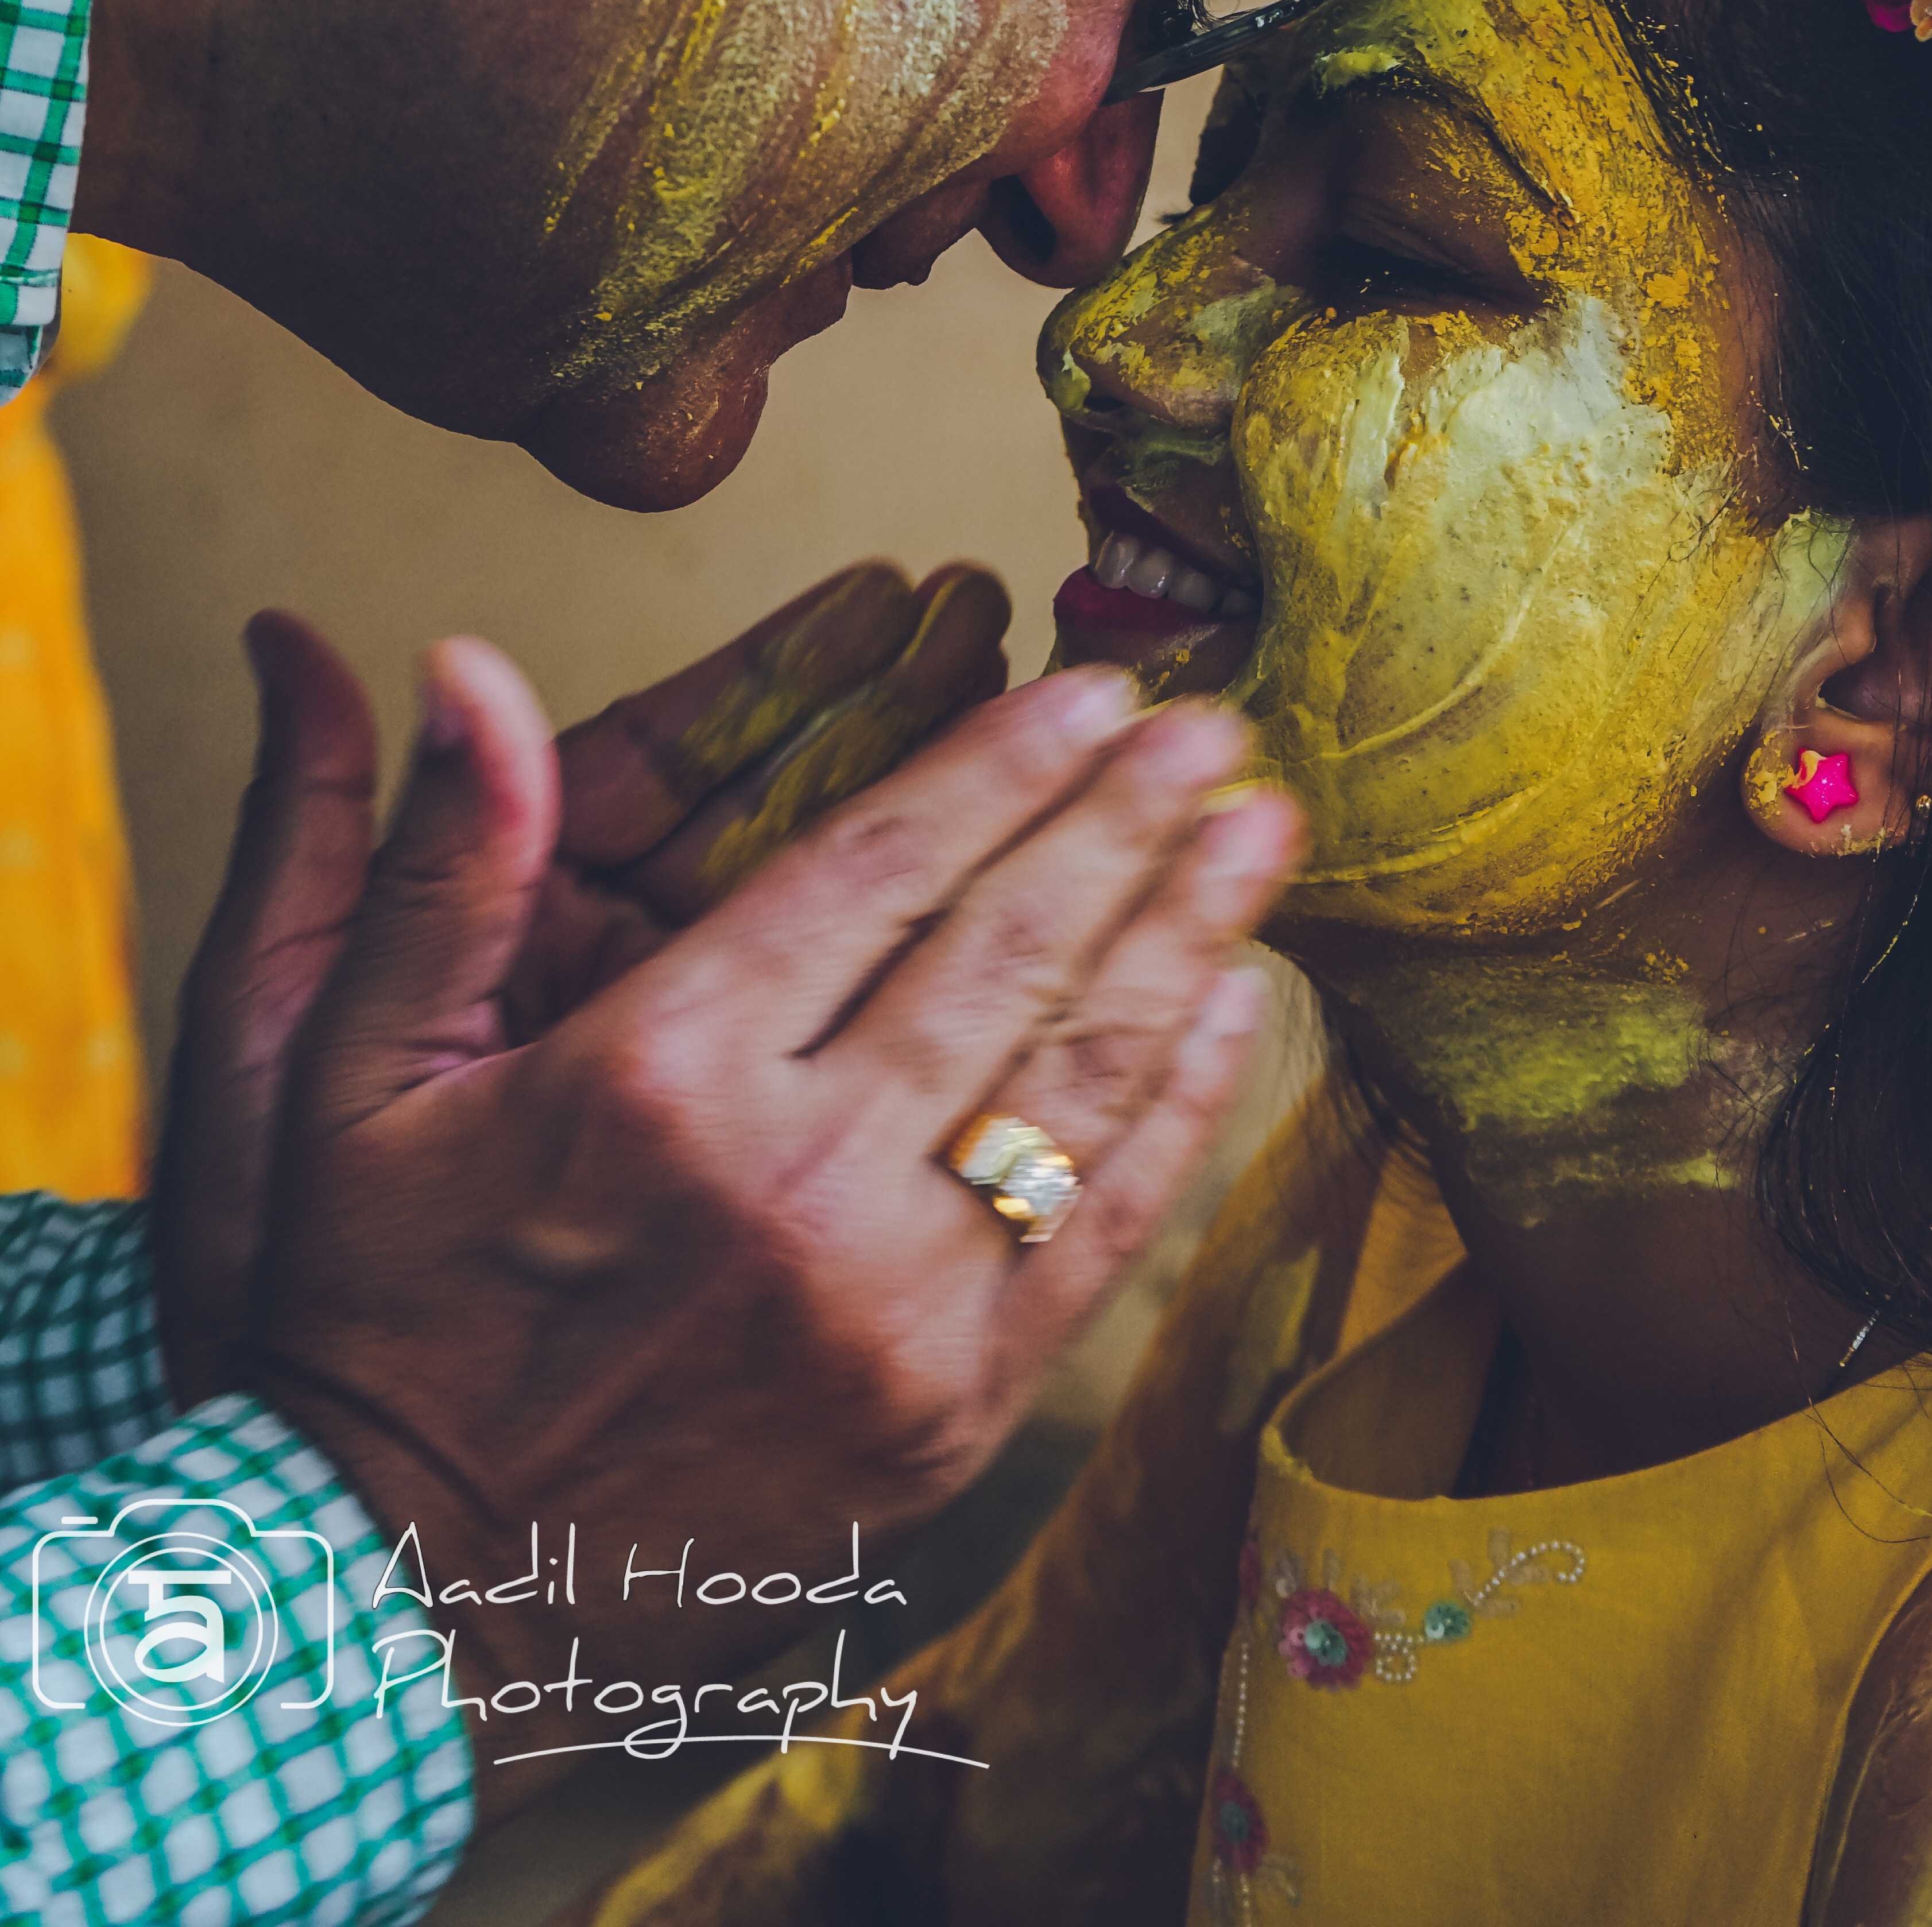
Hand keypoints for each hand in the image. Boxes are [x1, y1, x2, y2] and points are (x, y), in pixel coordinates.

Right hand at [164, 626, 1297, 1822]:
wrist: (404, 1599)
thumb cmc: (368, 1318)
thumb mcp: (335, 1077)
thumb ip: (435, 864)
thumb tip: (459, 663)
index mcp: (659, 1077)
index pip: (881, 867)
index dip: (1001, 761)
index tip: (1093, 689)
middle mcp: (796, 1184)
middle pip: (1012, 950)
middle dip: (1129, 820)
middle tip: (1215, 722)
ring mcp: (890, 1310)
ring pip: (1082, 1078)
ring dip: (1189, 935)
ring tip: (1264, 830)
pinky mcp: (946, 1415)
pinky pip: (1104, 1232)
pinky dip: (1186, 1111)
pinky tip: (1237, 1010)